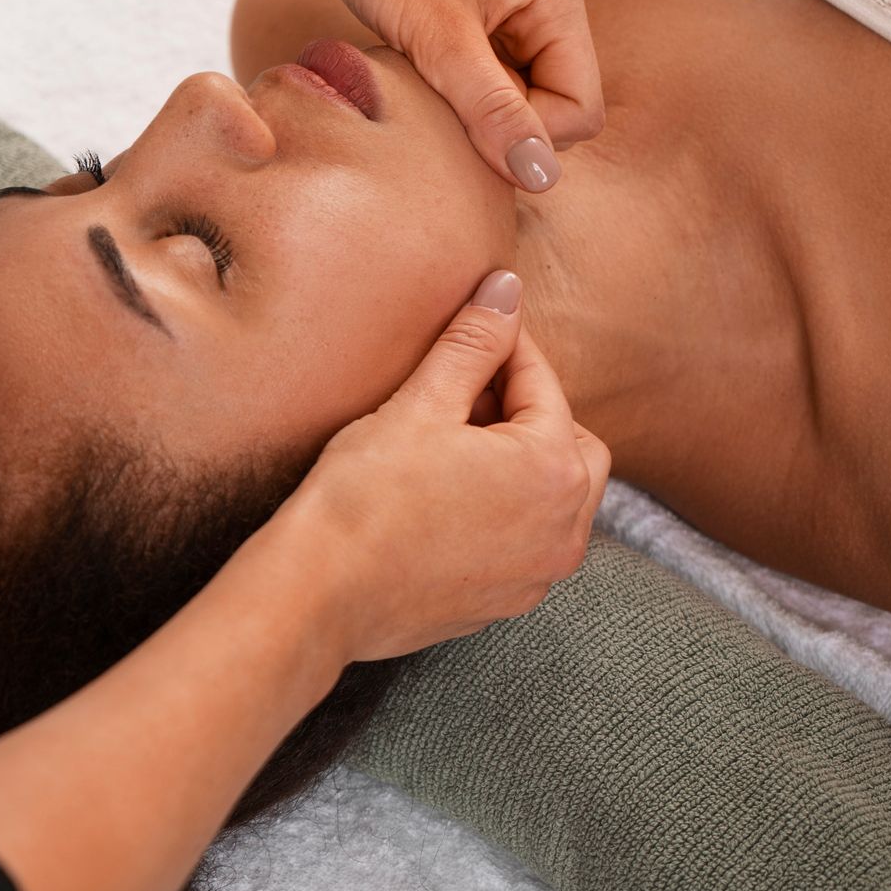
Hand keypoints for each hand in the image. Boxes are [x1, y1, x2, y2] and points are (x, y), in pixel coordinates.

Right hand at [266, 269, 611, 663]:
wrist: (320, 592)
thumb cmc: (365, 495)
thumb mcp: (422, 404)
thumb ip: (473, 343)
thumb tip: (506, 288)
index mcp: (553, 470)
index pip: (543, 385)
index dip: (506, 346)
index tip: (475, 326)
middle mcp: (564, 527)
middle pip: (571, 442)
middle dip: (529, 407)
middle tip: (468, 387)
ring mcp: (539, 573)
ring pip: (556, 496)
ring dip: (523, 460)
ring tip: (459, 438)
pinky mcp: (507, 602)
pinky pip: (530, 539)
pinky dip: (509, 509)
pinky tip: (452, 493)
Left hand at [285, 0, 604, 192]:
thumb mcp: (439, 37)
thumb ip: (493, 110)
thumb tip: (542, 179)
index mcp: (559, 1)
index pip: (580, 112)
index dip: (528, 138)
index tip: (463, 128)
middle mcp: (548, 4)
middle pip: (552, 107)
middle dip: (500, 123)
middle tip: (437, 103)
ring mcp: (512, 7)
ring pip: (514, 95)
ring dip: (473, 107)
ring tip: (422, 81)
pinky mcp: (475, 12)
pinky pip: (485, 76)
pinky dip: (454, 87)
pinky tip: (415, 70)